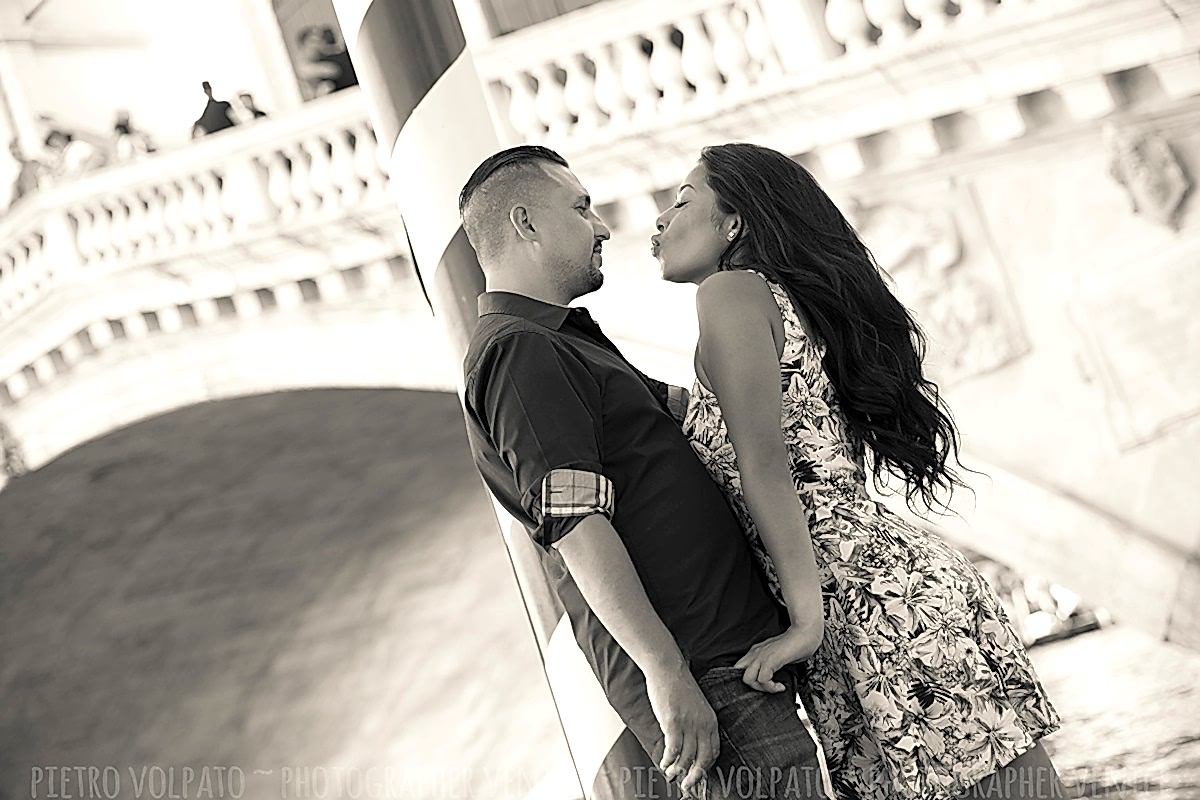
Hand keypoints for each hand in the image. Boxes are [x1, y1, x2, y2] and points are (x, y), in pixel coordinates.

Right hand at [645, 664, 719, 796]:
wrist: (667, 668)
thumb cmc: (679, 685)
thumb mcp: (696, 706)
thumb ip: (696, 724)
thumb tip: (690, 744)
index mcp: (711, 720)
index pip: (714, 751)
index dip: (706, 766)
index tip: (698, 774)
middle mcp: (703, 724)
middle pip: (703, 759)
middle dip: (695, 776)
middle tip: (687, 786)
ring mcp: (689, 724)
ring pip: (686, 757)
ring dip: (677, 769)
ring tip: (670, 773)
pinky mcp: (673, 722)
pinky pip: (672, 749)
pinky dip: (668, 760)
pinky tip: (663, 763)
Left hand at [735, 624, 821, 692]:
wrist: (805, 633)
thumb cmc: (795, 645)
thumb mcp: (777, 655)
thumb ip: (769, 664)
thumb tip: (768, 680)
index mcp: (755, 652)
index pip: (738, 668)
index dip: (748, 680)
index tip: (762, 686)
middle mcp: (755, 653)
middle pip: (741, 676)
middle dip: (755, 687)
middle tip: (770, 687)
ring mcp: (761, 656)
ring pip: (748, 679)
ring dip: (763, 688)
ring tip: (776, 687)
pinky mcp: (770, 659)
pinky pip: (762, 679)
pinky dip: (771, 687)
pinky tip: (781, 686)